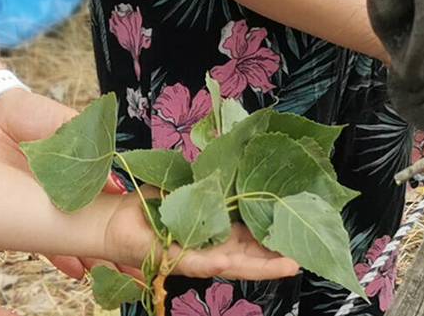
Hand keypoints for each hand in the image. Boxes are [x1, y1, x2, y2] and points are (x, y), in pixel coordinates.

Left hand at [0, 87, 120, 280]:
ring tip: (115, 273)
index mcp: (87, 165)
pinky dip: (62, 256)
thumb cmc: (30, 113)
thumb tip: (117, 182)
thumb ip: (91, 149)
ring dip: (96, 256)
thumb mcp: (65, 123)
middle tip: (139, 265)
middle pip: (100, 222)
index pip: (116, 195)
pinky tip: (79, 271)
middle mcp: (72, 189)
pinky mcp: (25, 215)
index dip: (130, 212)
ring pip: (78, 236)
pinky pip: (47, 241)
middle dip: (118, 243)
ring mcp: (50, 204)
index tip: (148, 228)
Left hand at [102, 195, 300, 283]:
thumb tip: (240, 157)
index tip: (301, 232)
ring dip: (258, 266)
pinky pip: (196, 262)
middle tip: (303, 257)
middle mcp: (212, 248)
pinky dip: (212, 263)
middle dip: (276, 258)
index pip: (253, 237)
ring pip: (232, 265)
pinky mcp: (172, 260)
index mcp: (220, 232)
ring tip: (286, 265)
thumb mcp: (193, 186)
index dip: (276, 236)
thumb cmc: (156, 204)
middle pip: (250, 257)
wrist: (119, 217)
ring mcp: (195, 257)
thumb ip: (215, 181)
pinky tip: (229, 262)